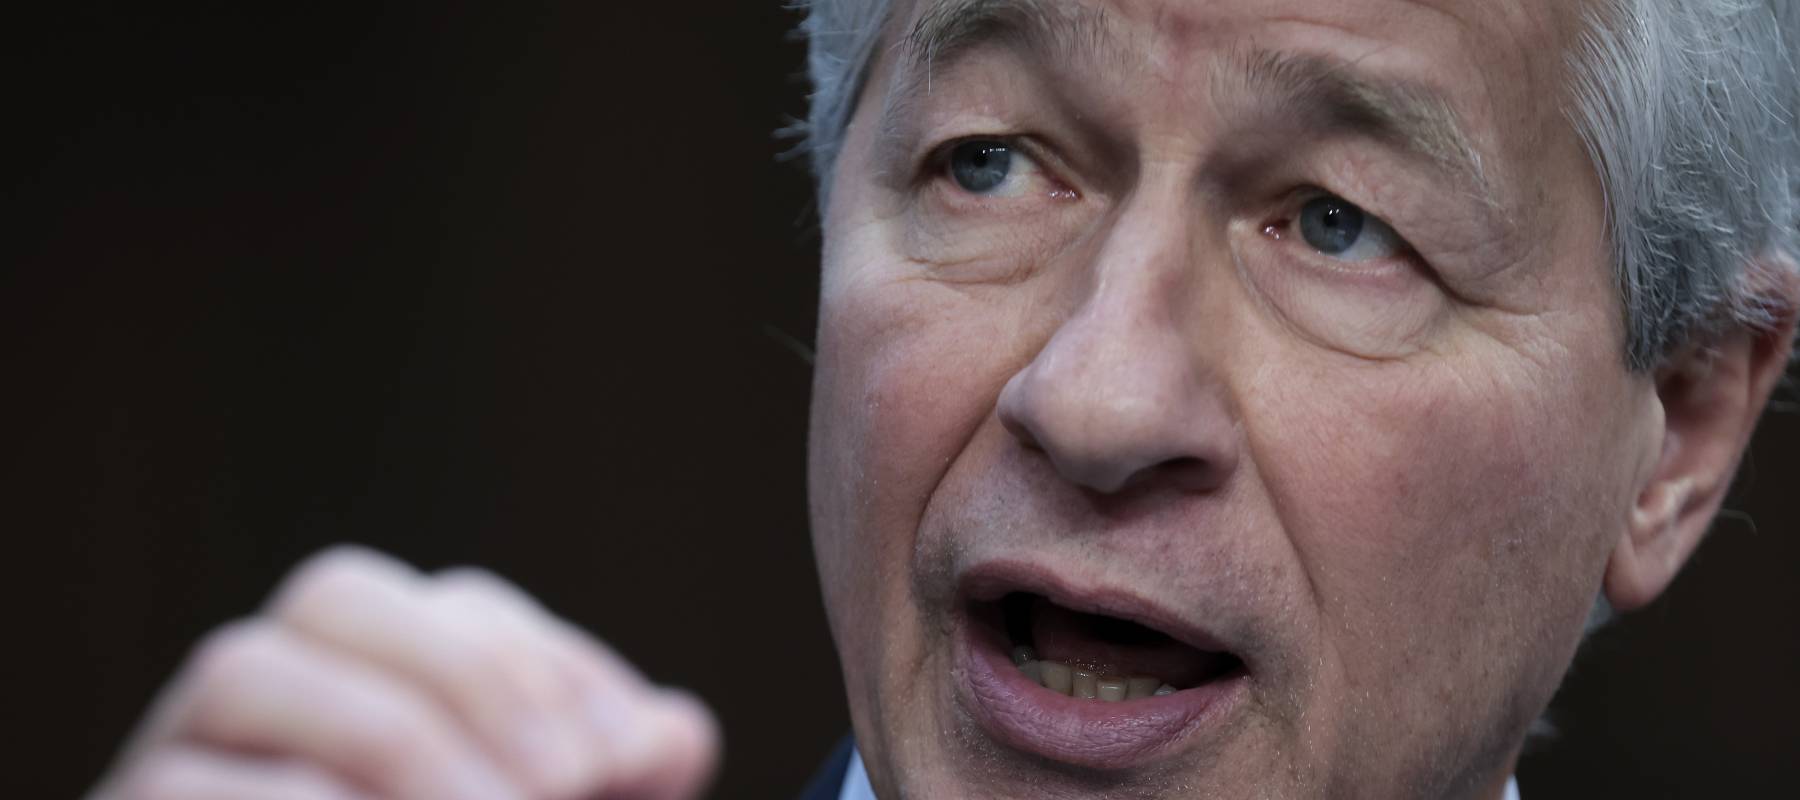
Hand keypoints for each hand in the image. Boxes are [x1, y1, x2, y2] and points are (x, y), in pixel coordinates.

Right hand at [88, 546, 720, 799]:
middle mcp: (269, 695)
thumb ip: (606, 775)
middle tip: (567, 784)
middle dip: (472, 672)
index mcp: (371, 680)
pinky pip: (186, 783)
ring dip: (392, 736)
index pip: (457, 608)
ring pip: (244, 666)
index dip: (555, 668)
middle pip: (338, 591)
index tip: (633, 755)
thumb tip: (678, 731)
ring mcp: (183, 752)